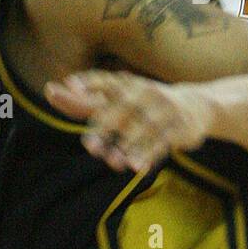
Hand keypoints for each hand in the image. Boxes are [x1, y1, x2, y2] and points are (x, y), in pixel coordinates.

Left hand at [44, 70, 211, 171]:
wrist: (196, 105)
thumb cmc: (145, 104)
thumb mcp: (118, 99)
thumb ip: (84, 101)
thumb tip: (51, 91)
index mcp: (126, 85)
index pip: (105, 81)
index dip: (88, 82)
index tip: (70, 85)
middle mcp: (144, 92)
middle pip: (122, 108)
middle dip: (106, 127)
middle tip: (88, 146)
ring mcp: (163, 109)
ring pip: (143, 127)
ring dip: (128, 145)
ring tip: (112, 163)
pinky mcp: (179, 127)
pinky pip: (163, 141)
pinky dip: (149, 154)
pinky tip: (137, 167)